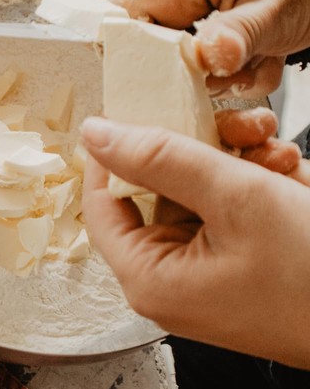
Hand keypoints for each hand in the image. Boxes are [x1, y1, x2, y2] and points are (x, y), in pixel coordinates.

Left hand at [80, 118, 309, 368]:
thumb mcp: (238, 198)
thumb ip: (163, 159)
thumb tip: (98, 133)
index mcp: (148, 277)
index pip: (101, 203)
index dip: (116, 153)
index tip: (138, 108)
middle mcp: (167, 281)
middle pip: (154, 194)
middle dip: (197, 152)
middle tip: (237, 125)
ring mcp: (203, 276)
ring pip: (197, 197)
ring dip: (236, 164)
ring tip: (276, 151)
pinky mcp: (236, 268)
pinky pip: (228, 215)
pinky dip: (256, 188)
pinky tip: (290, 175)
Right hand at [108, 0, 309, 97]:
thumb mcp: (280, 6)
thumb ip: (235, 38)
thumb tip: (203, 62)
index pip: (114, 30)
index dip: (132, 68)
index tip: (168, 90)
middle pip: (144, 50)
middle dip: (188, 77)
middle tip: (233, 75)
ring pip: (175, 56)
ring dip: (218, 73)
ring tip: (258, 60)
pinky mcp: (205, 2)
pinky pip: (198, 47)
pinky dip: (232, 62)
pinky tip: (261, 53)